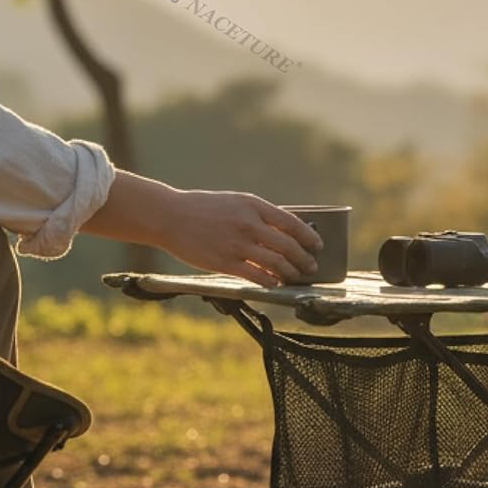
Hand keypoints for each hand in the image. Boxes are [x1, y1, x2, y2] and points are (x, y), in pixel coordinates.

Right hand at [83, 172, 322, 285]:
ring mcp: (237, 244)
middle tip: (311, 266)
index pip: (292, 223)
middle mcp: (248, 224)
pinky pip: (256, 276)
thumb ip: (259, 215)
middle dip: (304, 259)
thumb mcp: (235, 203)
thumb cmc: (204, 209)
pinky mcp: (224, 262)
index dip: (309, 237)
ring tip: (296, 277)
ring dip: (290, 273)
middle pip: (288, 246)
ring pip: (276, 263)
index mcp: (253, 206)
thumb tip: (285, 232)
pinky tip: (275, 284)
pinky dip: (270, 282)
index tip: (317, 245)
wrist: (169, 216)